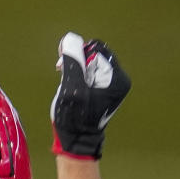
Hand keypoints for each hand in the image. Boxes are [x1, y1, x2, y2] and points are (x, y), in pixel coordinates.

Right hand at [49, 32, 129, 158]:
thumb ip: (72, 61)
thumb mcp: (71, 87)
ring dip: (75, 70)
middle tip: (62, 73)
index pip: (96, 49)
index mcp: (116, 78)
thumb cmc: (74, 117)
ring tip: (67, 86)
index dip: (77, 53)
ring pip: (90, 63)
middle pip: (94, 54)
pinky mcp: (103, 90)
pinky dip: (78, 77)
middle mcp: (118, 79)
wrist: (77, 140)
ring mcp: (111, 85)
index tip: (61, 66)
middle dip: (76, 61)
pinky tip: (71, 89)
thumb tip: (70, 38)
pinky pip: (89, 73)